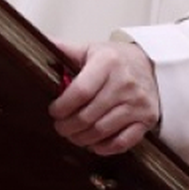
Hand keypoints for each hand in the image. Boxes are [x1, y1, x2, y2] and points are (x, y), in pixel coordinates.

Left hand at [48, 41, 161, 155]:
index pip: (80, 91)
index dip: (62, 106)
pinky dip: (104, 147)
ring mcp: (137, 103)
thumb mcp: (91, 49)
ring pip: (102, 131)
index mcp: (108, 62)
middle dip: (67, 126)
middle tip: (60, 126)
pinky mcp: (147, 119)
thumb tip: (37, 42)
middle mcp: (124, 83)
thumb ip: (64, 50)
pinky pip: (122, 142)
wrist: (151, 66)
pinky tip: (93, 143)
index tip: (53, 111)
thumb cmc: (115, 59)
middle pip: (88, 115)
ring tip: (73, 135)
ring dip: (82, 138)